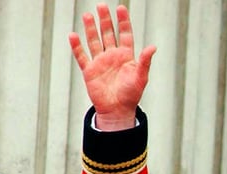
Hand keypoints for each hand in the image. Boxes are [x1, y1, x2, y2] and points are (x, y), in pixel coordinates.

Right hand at [68, 3, 156, 129]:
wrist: (118, 111)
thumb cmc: (132, 95)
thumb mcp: (141, 77)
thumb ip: (145, 61)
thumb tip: (152, 47)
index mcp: (127, 57)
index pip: (125, 35)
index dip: (123, 22)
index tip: (121, 8)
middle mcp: (113, 56)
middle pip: (108, 34)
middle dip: (105, 20)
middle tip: (101, 6)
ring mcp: (100, 62)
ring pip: (94, 41)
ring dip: (91, 29)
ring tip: (88, 15)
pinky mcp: (89, 71)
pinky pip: (82, 56)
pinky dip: (77, 46)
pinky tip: (73, 35)